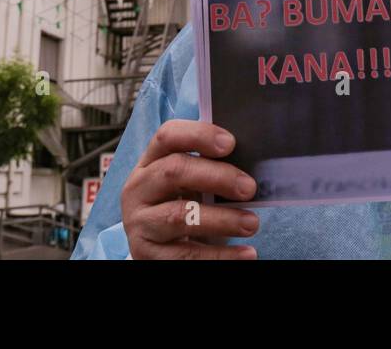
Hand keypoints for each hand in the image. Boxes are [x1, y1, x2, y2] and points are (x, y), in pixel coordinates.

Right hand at [120, 119, 259, 258]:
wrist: (158, 250)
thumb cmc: (181, 206)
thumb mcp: (187, 184)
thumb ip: (208, 168)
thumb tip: (252, 164)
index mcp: (149, 162)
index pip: (167, 136)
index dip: (199, 135)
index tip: (231, 143)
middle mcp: (138, 189)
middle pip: (174, 171)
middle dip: (217, 177)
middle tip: (249, 188)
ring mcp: (139, 223)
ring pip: (179, 216)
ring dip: (222, 219)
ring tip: (252, 223)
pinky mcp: (145, 254)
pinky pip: (186, 255)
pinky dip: (220, 255)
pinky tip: (246, 253)